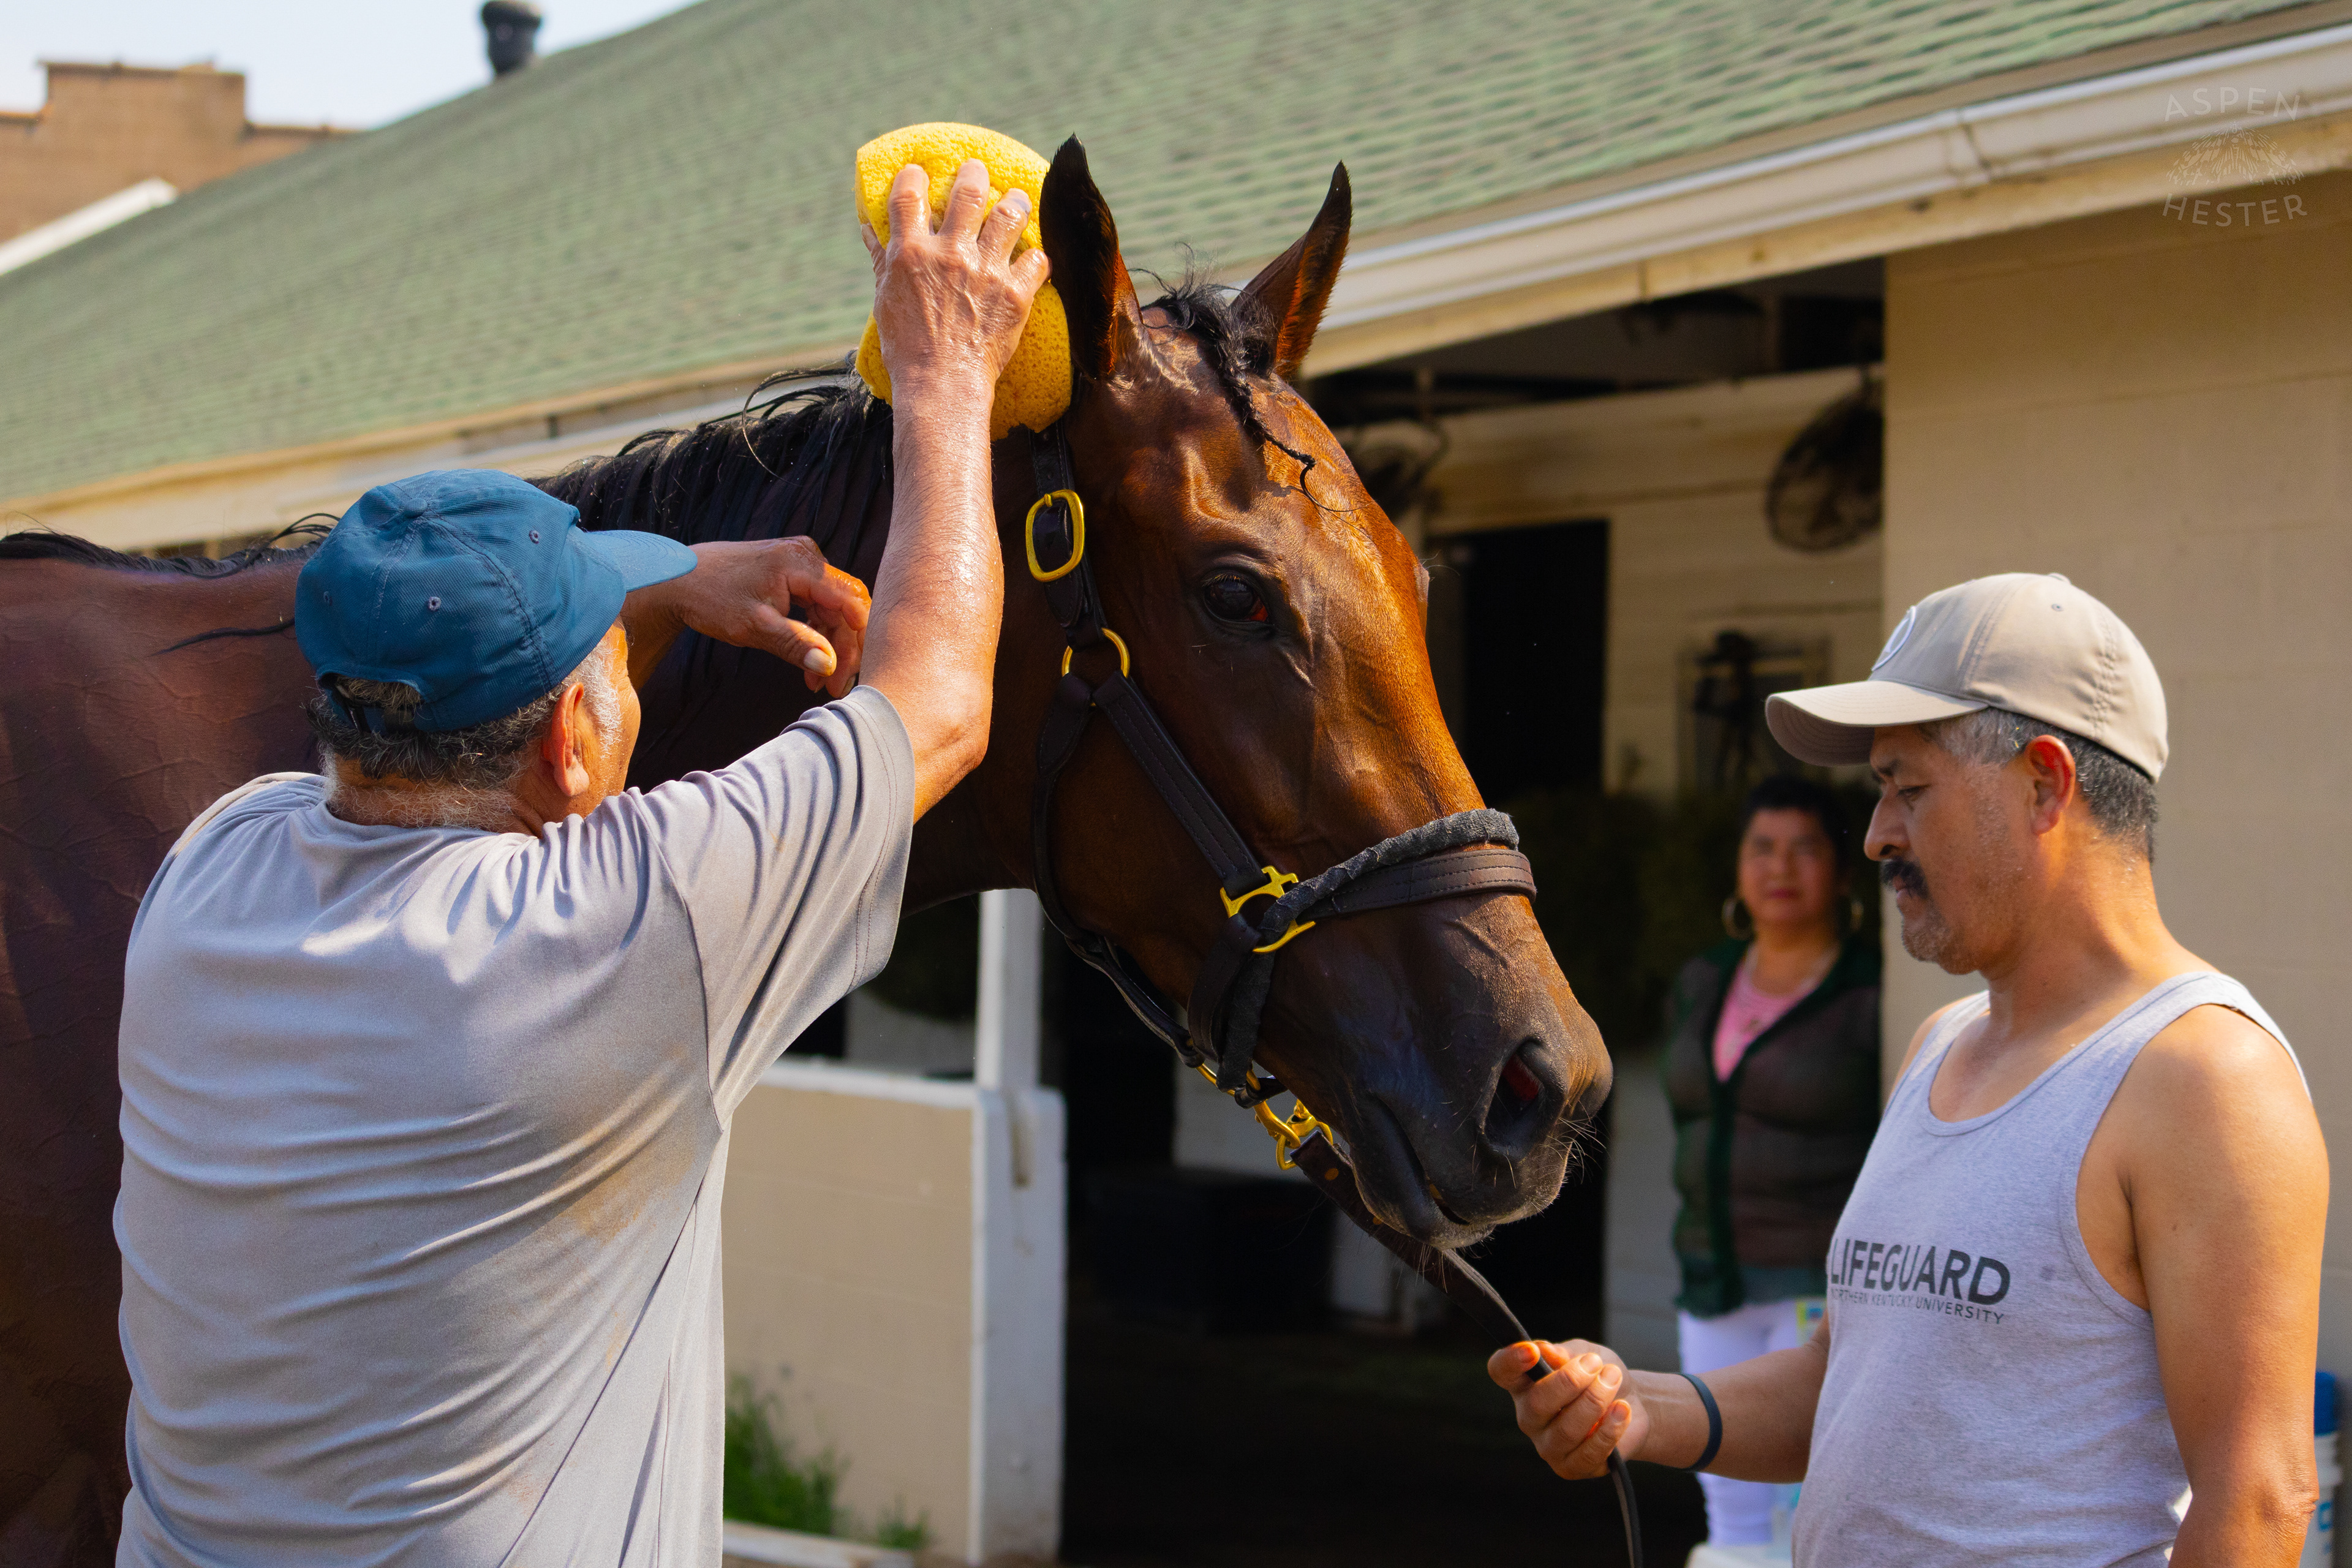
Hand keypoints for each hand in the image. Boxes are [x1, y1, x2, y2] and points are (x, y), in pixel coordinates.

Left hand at [623, 537, 869, 697]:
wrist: (679, 579)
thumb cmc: (711, 598)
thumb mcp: (753, 627)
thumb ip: (795, 644)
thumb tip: (828, 664)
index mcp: (799, 563)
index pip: (848, 602)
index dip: (853, 642)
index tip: (845, 677)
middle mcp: (806, 555)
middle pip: (845, 605)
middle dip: (843, 647)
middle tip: (833, 685)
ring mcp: (800, 560)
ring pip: (833, 606)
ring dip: (830, 642)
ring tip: (817, 679)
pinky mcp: (792, 569)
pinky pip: (818, 601)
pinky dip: (817, 630)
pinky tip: (810, 656)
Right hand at [861, 159, 1048, 398]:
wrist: (941, 386)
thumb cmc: (906, 348)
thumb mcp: (885, 299)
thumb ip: (882, 259)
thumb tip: (870, 229)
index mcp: (911, 252)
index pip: (910, 194)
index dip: (914, 176)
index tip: (919, 173)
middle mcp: (950, 253)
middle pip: (969, 191)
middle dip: (975, 173)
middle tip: (977, 170)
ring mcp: (986, 270)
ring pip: (1009, 215)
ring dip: (1015, 202)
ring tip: (1016, 199)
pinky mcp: (1015, 293)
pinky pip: (1037, 260)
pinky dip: (1037, 257)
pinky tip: (1034, 258)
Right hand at [1488, 1338, 1648, 1479]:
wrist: (1633, 1404)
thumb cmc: (1600, 1375)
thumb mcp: (1585, 1353)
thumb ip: (1565, 1353)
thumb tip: (1545, 1350)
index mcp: (1524, 1383)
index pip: (1501, 1371)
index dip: (1510, 1361)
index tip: (1532, 1352)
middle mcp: (1530, 1416)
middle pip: (1537, 1402)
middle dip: (1570, 1381)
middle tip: (1597, 1364)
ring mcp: (1548, 1445)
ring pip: (1566, 1429)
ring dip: (1595, 1401)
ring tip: (1613, 1380)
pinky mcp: (1571, 1467)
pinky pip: (1588, 1453)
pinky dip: (1609, 1429)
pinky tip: (1622, 1410)